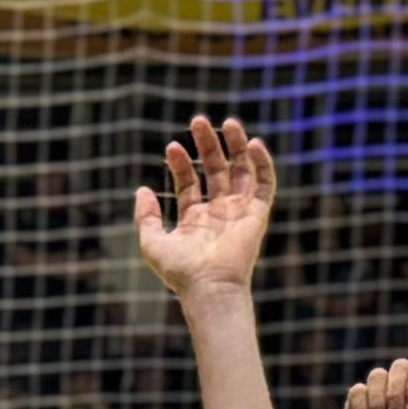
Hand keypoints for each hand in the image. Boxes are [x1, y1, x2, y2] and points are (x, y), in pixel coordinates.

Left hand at [133, 114, 272, 304]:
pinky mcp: (258, 214)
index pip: (189, 183)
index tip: (172, 147)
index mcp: (195, 219)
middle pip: (215, 170)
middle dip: (208, 145)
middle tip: (198, 121)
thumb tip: (142, 189)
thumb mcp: (152, 243)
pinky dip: (262, 163)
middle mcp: (218, 213)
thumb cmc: (181, 272)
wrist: (209, 287)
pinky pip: (265, 183)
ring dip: (236, 145)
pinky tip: (253, 143)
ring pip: (242, 170)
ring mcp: (239, 212)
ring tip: (228, 122)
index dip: (181, 164)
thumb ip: (145, 216)